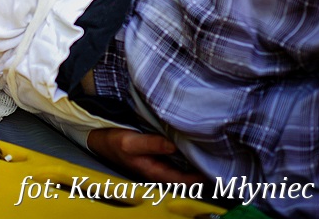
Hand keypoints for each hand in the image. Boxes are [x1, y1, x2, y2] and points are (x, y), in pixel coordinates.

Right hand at [86, 129, 205, 183]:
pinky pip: (177, 156)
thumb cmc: (113, 142)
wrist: (99, 138)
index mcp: (154, 171)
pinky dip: (186, 151)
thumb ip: (151, 144)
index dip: (200, 177)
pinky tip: (193, 143)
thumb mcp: (130, 142)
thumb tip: (173, 145)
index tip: (215, 169)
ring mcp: (160, 162)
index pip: (183, 180)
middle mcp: (159, 169)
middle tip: (219, 157)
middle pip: (187, 175)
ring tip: (211, 149)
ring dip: (195, 160)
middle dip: (201, 169)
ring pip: (183, 165)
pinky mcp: (158, 153)